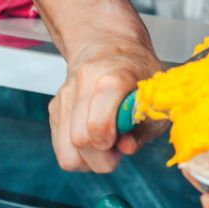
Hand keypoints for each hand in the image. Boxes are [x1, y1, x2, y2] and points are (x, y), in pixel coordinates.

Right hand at [49, 36, 166, 172]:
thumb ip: (144, 128)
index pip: (97, 124)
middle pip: (80, 140)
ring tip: (105, 147)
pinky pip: (61, 150)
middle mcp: (83, 84)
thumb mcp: (154, 100)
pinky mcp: (54, 109)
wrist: (109, 47)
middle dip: (102, 157)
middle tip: (117, 149)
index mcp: (113, 78)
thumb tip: (126, 148)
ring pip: (67, 151)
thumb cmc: (138, 76)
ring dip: (89, 160)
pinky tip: (94, 142)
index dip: (108, 142)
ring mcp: (64, 96)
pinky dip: (79, 156)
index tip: (120, 143)